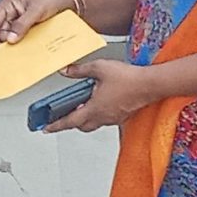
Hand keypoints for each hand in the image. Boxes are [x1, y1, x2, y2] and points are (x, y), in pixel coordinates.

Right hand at [0, 0, 75, 44]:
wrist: (68, 4)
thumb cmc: (52, 0)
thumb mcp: (36, 11)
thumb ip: (22, 24)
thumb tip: (10, 38)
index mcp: (7, 4)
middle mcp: (9, 13)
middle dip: (3, 42)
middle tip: (9, 52)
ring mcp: (16, 23)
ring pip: (7, 38)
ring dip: (12, 45)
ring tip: (18, 51)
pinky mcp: (23, 30)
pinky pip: (17, 40)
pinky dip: (20, 45)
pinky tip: (24, 50)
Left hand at [43, 58, 162, 133]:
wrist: (150, 84)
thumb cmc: (128, 78)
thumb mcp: (99, 68)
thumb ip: (80, 70)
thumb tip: (66, 70)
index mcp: (94, 109)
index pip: (69, 121)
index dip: (56, 125)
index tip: (47, 128)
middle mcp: (103, 117)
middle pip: (81, 126)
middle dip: (71, 122)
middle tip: (63, 116)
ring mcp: (113, 118)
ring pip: (94, 123)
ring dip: (85, 118)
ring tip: (82, 105)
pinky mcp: (122, 115)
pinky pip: (106, 119)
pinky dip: (99, 114)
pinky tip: (101, 102)